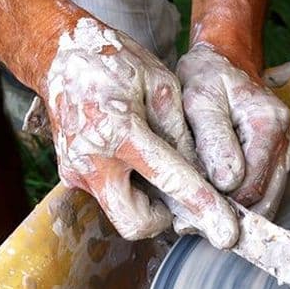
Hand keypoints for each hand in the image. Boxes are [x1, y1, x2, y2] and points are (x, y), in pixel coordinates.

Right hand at [42, 18, 237, 246]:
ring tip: (163, 169)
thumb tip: (205, 174)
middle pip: (136, 224)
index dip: (204, 208)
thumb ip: (182, 132)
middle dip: (167, 218)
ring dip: (150, 204)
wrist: (61, 54)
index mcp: (118, 131)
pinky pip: (110, 196)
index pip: (170, 181)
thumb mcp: (161, 84)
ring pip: (123, 214)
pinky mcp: (71, 175)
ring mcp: (76, 171)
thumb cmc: (116, 61)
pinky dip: (133, 190)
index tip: (228, 234)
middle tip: (185, 195)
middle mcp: (91, 160)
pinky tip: (141, 162)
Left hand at [177, 43, 289, 219]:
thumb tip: (227, 181)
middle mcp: (286, 138)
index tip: (188, 211)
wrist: (224, 61)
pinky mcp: (280, 154)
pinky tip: (216, 201)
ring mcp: (287, 148)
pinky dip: (244, 201)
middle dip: (228, 213)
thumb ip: (213, 138)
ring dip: (237, 212)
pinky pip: (267, 188)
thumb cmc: (208, 77)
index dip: (220, 203)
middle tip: (189, 224)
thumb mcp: (199, 99)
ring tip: (200, 215)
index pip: (250, 184)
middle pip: (264, 197)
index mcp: (268, 123)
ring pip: (269, 198)